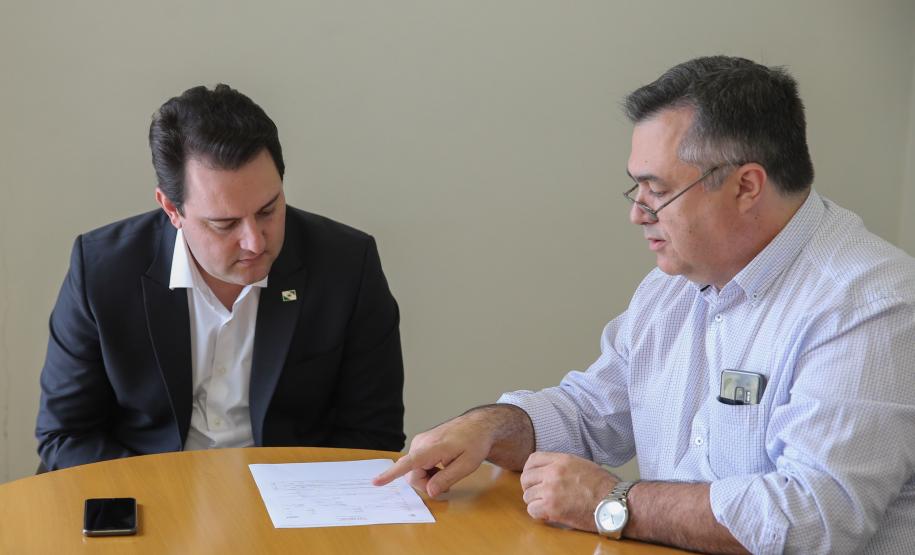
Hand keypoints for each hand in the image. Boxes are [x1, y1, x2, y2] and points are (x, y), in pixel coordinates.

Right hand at [372, 411, 493, 496]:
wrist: (477, 425)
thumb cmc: (474, 443)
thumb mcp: (467, 465)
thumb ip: (447, 479)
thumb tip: (430, 491)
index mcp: (432, 448)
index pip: (408, 463)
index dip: (391, 474)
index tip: (376, 481)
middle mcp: (421, 443)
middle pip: (412, 474)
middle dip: (426, 484)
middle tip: (446, 486)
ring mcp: (419, 442)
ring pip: (414, 470)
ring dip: (427, 477)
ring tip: (446, 471)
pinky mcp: (421, 443)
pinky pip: (417, 463)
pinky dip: (427, 470)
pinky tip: (441, 466)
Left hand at [520, 451, 617, 531]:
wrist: (615, 503)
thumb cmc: (604, 486)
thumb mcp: (582, 465)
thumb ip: (563, 465)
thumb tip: (549, 470)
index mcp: (562, 460)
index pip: (532, 460)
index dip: (530, 470)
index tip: (533, 478)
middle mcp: (553, 472)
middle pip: (525, 478)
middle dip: (530, 487)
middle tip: (538, 494)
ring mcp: (551, 490)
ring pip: (528, 496)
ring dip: (536, 502)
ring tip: (548, 506)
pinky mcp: (552, 507)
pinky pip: (532, 510)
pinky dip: (539, 514)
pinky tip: (549, 514)